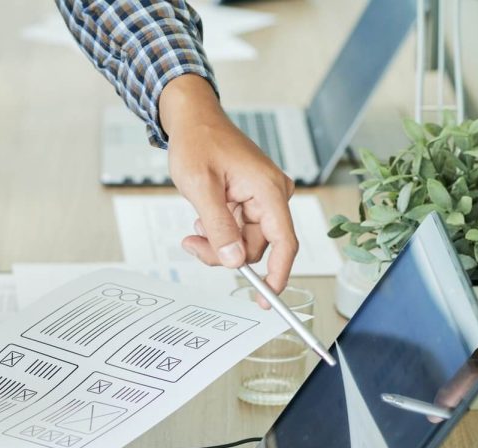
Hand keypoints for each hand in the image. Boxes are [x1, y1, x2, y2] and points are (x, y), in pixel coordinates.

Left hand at [159, 75, 298, 296]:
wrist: (193, 119)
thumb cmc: (198, 141)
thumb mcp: (201, 187)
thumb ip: (219, 227)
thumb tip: (235, 261)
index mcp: (268, 190)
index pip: (284, 242)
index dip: (277, 274)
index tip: (266, 298)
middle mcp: (272, 195)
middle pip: (256, 248)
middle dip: (225, 253)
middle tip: (193, 243)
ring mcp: (262, 199)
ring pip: (243, 244)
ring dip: (218, 242)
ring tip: (197, 222)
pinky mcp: (251, 202)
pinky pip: (238, 231)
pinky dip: (219, 231)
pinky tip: (204, 215)